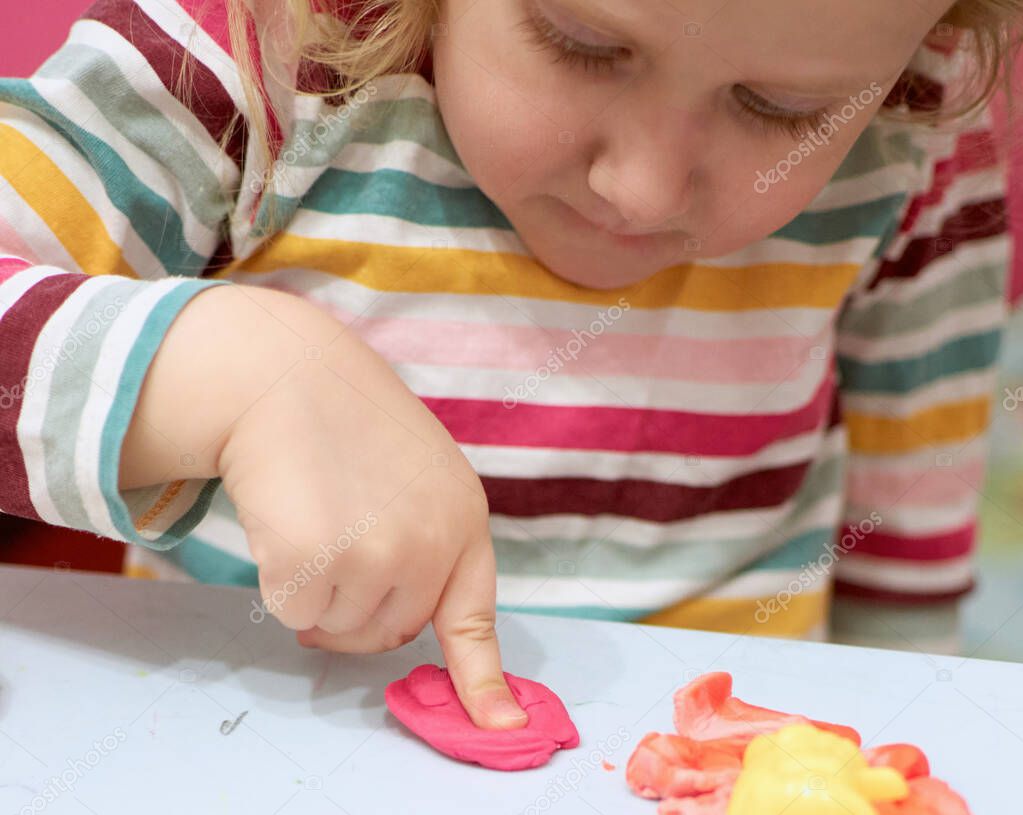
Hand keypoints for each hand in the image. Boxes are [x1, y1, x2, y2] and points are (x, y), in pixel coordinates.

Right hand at [120, 284, 526, 728]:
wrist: (290, 375)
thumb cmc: (349, 426)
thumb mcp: (419, 477)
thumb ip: (423, 548)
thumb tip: (393, 632)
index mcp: (464, 519)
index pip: (474, 617)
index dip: (483, 682)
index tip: (502, 729)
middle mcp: (432, 542)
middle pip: (389, 633)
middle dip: (356, 607)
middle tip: (335, 547)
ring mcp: (378, 552)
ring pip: (339, 629)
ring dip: (317, 592)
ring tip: (314, 518)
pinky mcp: (318, 558)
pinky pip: (295, 612)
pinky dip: (280, 580)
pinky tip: (287, 518)